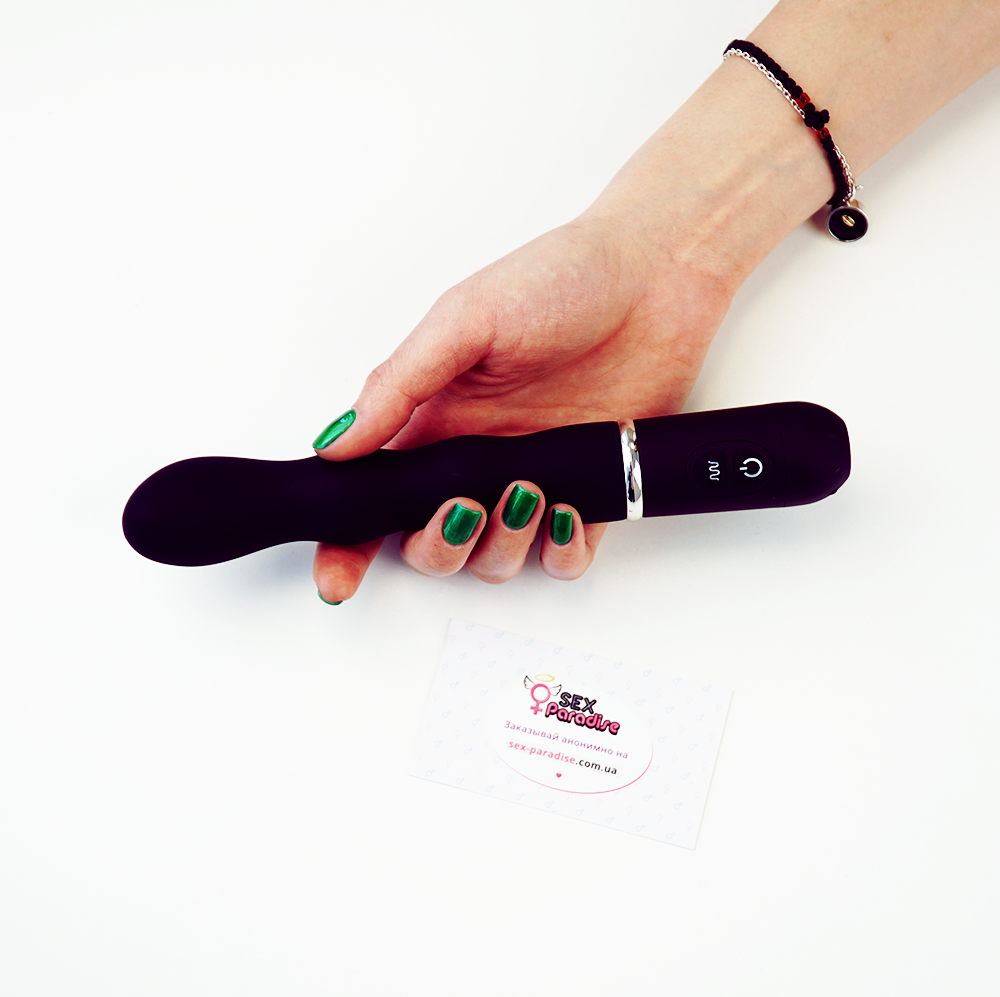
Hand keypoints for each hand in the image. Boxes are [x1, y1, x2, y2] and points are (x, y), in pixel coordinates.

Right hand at [311, 211, 734, 601]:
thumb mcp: (462, 319)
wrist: (657, 275)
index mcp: (433, 420)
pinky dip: (560, 553)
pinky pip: (564, 556)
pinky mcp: (590, 489)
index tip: (336, 576)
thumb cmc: (559, 279)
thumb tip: (334, 445)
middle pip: (428, 545)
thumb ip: (398, 387)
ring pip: (494, 560)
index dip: (347, 545)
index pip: (374, 497)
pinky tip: (566, 515)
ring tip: (527, 492)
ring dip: (501, 545)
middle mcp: (476, 458)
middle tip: (463, 508)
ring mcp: (532, 479)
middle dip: (437, 547)